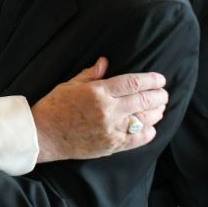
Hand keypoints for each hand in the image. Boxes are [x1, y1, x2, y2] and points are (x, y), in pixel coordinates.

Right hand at [32, 57, 166, 161]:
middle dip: (159, 95)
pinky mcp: (111, 145)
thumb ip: (91, 74)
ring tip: (159, 107)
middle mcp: (108, 110)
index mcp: (98, 92)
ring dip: (156, 112)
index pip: (133, 83)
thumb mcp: (70, 85)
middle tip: (163, 93)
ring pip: (144, 119)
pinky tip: (151, 127)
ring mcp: (111, 129)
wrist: (43, 135)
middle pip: (144, 100)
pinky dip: (148, 132)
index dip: (151, 80)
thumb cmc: (54, 107)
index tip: (160, 79)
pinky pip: (137, 139)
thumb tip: (105, 61)